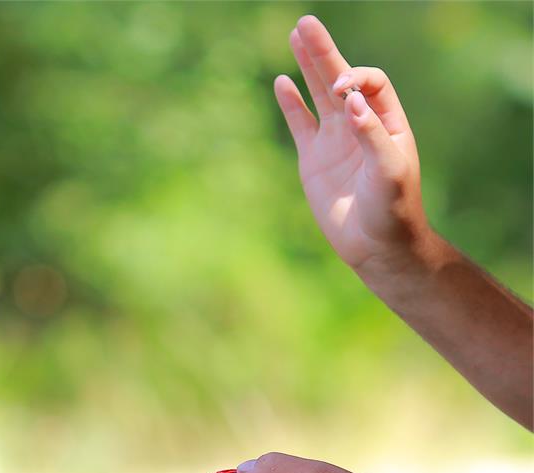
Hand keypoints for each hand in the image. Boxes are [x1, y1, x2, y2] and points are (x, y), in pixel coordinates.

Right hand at [275, 15, 430, 275]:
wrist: (376, 246)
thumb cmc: (392, 209)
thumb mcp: (389, 171)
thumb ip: (371, 134)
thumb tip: (349, 100)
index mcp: (386, 121)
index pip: (369, 84)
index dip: (356, 78)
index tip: (342, 90)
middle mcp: (360, 125)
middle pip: (340, 78)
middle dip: (324, 52)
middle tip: (306, 24)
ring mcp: (334, 140)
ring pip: (317, 94)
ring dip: (307, 66)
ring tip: (296, 36)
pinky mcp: (313, 159)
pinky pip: (300, 123)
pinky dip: (290, 102)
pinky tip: (282, 81)